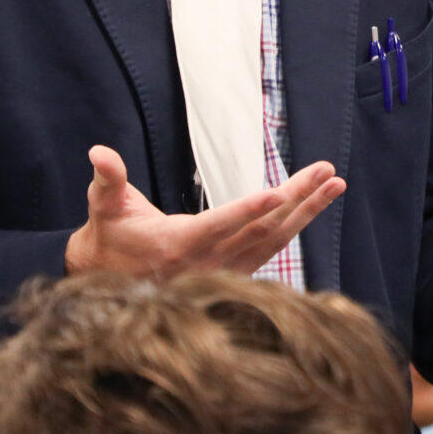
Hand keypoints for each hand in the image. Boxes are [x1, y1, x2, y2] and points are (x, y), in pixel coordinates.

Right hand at [62, 145, 344, 279]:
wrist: (109, 281)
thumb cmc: (110, 235)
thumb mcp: (104, 204)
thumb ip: (107, 177)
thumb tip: (98, 152)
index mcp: (176, 244)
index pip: (220, 224)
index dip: (250, 209)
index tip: (280, 192)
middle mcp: (206, 263)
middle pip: (259, 229)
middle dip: (297, 199)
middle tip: (327, 172)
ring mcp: (222, 272)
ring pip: (273, 241)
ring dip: (307, 211)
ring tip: (334, 184)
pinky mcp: (231, 274)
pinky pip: (270, 251)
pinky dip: (295, 228)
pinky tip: (314, 207)